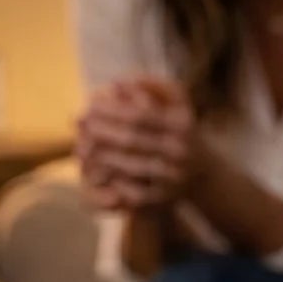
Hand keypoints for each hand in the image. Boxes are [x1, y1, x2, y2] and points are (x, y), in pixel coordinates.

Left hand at [76, 76, 195, 210]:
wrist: (204, 172)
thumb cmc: (180, 130)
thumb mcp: (176, 102)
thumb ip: (151, 86)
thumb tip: (117, 82)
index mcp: (182, 123)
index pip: (140, 115)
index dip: (112, 110)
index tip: (90, 104)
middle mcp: (180, 150)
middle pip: (132, 140)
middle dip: (101, 131)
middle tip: (79, 122)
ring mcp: (173, 176)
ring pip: (130, 166)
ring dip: (102, 156)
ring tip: (80, 146)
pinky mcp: (165, 199)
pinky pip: (133, 192)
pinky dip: (114, 182)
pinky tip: (96, 172)